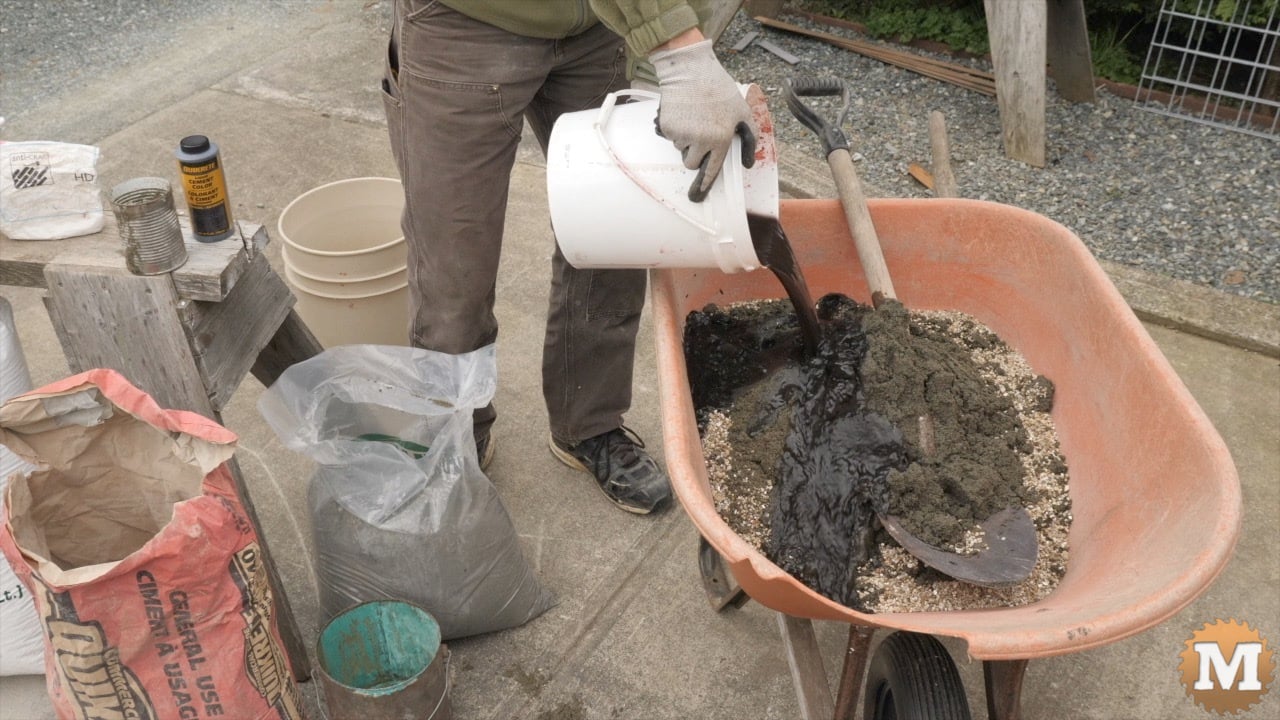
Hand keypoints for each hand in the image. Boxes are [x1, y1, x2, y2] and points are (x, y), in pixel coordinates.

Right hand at [650, 38, 755, 201]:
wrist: (690, 70)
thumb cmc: (718, 89)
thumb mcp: (742, 111)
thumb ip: (750, 138)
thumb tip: (748, 163)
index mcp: (720, 139)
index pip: (712, 170)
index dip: (704, 185)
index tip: (698, 197)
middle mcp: (700, 141)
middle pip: (692, 163)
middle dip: (694, 153)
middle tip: (700, 132)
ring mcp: (682, 135)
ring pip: (681, 149)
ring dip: (685, 139)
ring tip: (693, 116)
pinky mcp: (667, 127)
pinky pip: (670, 137)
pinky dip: (675, 128)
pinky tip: (683, 112)